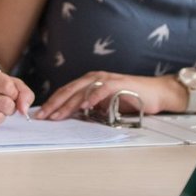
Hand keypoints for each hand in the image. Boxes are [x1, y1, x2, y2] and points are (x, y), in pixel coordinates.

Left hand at [37, 71, 176, 121]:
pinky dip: (93, 97)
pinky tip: (84, 106)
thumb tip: (71, 117)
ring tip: (57, 115)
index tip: (40, 115)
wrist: (155, 93)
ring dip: (69, 104)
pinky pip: (103, 89)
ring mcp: (106, 79)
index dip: (52, 103)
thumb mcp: (105, 105)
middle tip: (42, 117)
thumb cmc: (130, 99)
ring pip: (82, 91)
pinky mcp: (119, 84)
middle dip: (54, 104)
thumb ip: (90, 108)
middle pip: (69, 90)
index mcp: (89, 82)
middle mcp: (95, 78)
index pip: (66, 92)